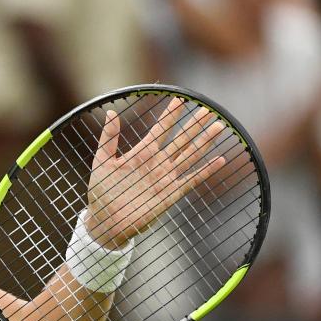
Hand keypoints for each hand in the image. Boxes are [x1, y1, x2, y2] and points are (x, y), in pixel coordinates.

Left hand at [85, 97, 225, 248]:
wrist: (106, 221)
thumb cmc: (101, 192)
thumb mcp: (102, 162)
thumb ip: (108, 138)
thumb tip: (112, 112)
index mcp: (141, 153)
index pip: (159, 129)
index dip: (169, 115)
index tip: (180, 99)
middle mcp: (157, 163)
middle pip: (180, 139)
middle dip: (193, 124)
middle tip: (207, 109)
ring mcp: (165, 178)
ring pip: (189, 155)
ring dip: (204, 142)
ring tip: (218, 126)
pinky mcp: (171, 194)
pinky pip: (192, 180)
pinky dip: (206, 170)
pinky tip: (220, 159)